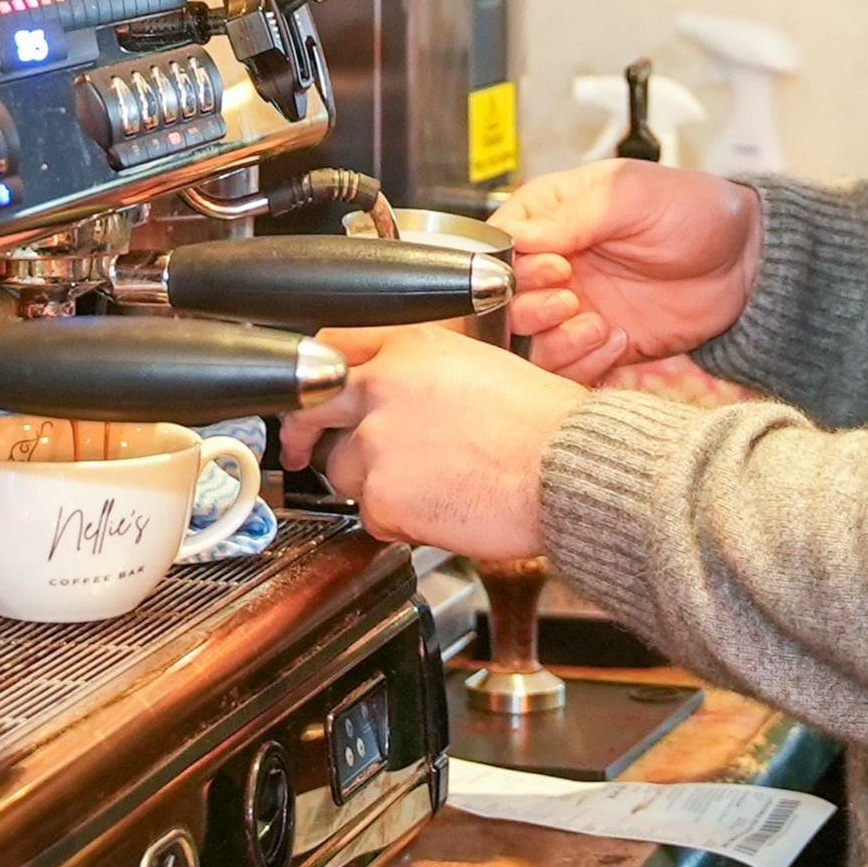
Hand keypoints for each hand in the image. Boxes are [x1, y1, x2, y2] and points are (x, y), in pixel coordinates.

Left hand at [276, 326, 585, 561]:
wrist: (567, 472)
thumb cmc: (544, 425)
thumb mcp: (478, 366)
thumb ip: (420, 376)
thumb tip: (395, 398)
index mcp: (408, 346)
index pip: (330, 349)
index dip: (317, 381)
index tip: (311, 397)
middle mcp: (382, 387)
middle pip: (310, 410)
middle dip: (302, 434)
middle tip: (301, 451)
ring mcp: (377, 442)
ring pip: (344, 470)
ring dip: (371, 482)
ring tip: (424, 484)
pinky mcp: (383, 496)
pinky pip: (372, 515)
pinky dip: (397, 520)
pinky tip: (437, 508)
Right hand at [490, 161, 760, 384]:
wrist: (748, 261)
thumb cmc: (695, 211)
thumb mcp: (631, 194)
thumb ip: (573, 216)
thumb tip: (519, 236)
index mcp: (553, 217)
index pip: (499, 246)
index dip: (515, 265)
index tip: (556, 265)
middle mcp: (555, 266)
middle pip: (504, 301)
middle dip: (532, 306)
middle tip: (572, 295)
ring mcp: (575, 308)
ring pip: (529, 343)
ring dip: (555, 340)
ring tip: (597, 323)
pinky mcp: (599, 345)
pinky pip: (568, 370)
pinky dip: (584, 363)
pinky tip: (619, 339)